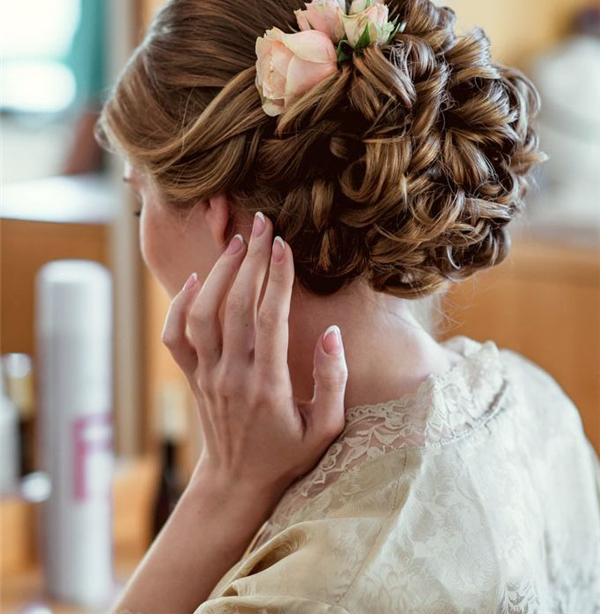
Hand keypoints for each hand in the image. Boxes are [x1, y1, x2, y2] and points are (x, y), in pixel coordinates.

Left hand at [161, 212, 348, 497]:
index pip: (272, 319)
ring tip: (236, 242)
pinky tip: (196, 279)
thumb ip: (332, 381)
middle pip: (237, 306)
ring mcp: (207, 376)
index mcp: (269, 386)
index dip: (278, 277)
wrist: (237, 481)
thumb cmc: (287, 454)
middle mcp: (233, 376)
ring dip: (219, 274)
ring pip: (204, 314)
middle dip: (251, 259)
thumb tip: (332, 333)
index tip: (284, 244)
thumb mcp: (325, 428)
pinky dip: (180, 305)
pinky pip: (176, 337)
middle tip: (262, 224)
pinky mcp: (193, 377)